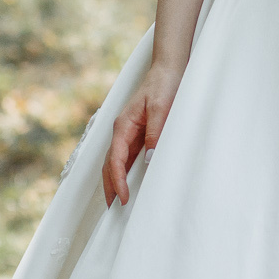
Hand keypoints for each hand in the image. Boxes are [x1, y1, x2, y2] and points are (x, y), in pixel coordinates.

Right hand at [103, 62, 182, 206]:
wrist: (168, 69)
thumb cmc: (164, 85)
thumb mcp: (162, 108)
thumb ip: (155, 133)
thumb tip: (148, 160)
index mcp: (123, 126)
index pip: (115, 159)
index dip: (117, 180)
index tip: (123, 198)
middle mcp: (122, 131)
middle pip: (110, 164)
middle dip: (110, 186)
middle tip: (113, 209)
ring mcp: (129, 132)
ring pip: (117, 161)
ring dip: (115, 180)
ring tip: (118, 201)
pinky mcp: (138, 133)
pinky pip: (128, 155)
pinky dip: (126, 171)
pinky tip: (131, 181)